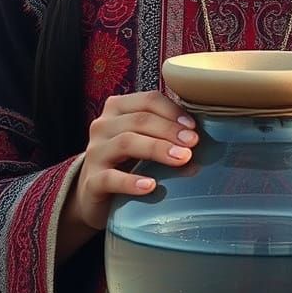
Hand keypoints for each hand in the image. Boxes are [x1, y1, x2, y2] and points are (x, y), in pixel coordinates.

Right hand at [74, 89, 197, 230]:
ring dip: (157, 149)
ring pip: (126, 142)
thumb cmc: (127, 160)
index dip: (172, 111)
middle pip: (139, 119)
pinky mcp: (91, 181)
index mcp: (118, 108)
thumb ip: (164, 132)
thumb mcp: (143, 139)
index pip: (148, 100)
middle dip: (169, 130)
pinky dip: (132, 182)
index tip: (194, 127)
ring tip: (182, 159)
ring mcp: (95, 152)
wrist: (94, 192)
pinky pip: (111, 178)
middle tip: (193, 143)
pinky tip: (151, 186)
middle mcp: (103, 125)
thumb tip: (199, 139)